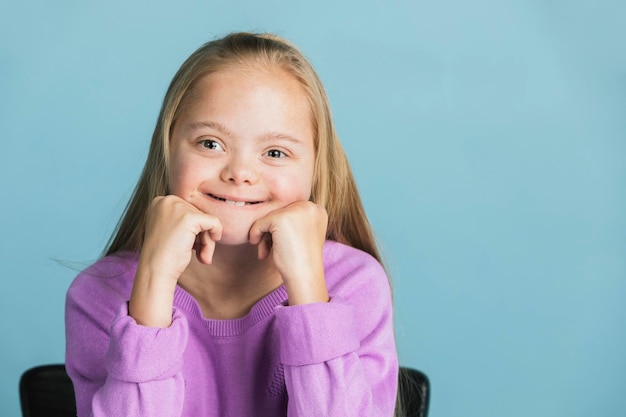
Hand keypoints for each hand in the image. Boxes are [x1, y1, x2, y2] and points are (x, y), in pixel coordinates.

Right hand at [130, 195, 221, 326]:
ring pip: (206, 220)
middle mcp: (167, 200)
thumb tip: (211, 218)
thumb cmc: (164, 256)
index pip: (189, 211)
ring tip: (201, 256)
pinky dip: (215, 235)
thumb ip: (185, 220)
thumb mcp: (171, 231)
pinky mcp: (189, 218)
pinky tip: (206, 252)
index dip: (193, 230)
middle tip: (197, 253)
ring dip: (207, 240)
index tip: (187, 245)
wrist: (155, 271)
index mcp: (160, 202)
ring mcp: (177, 207)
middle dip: (201, 235)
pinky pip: (214, 222)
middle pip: (198, 214)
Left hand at [249, 201, 328, 304]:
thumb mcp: (303, 235)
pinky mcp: (281, 218)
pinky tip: (262, 251)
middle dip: (272, 231)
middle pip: (280, 212)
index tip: (283, 244)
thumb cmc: (302, 260)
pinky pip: (260, 223)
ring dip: (265, 235)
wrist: (305, 276)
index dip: (283, 228)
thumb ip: (294, 221)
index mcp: (317, 210)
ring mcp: (296, 211)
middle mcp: (309, 207)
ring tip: (267, 252)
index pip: (291, 211)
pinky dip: (256, 235)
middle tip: (270, 250)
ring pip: (269, 217)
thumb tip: (271, 213)